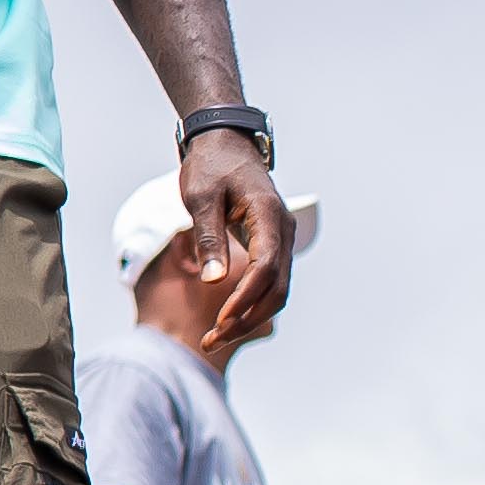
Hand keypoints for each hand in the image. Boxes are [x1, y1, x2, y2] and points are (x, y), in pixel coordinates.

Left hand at [171, 132, 293, 338]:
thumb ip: (209, 238)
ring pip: (277, 291)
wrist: (226, 143)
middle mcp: (284, 231)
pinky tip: (228, 319)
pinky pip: (271, 282)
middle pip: (277, 289)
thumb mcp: (200, 197)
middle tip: (211, 340)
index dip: (244, 298)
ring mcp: (282, 240)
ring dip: (249, 317)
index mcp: (269, 216)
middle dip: (246, 319)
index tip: (220, 321)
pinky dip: (252, 305)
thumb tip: (216, 282)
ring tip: (216, 337)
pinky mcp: (273, 245)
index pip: (265, 268)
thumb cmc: (211, 165)